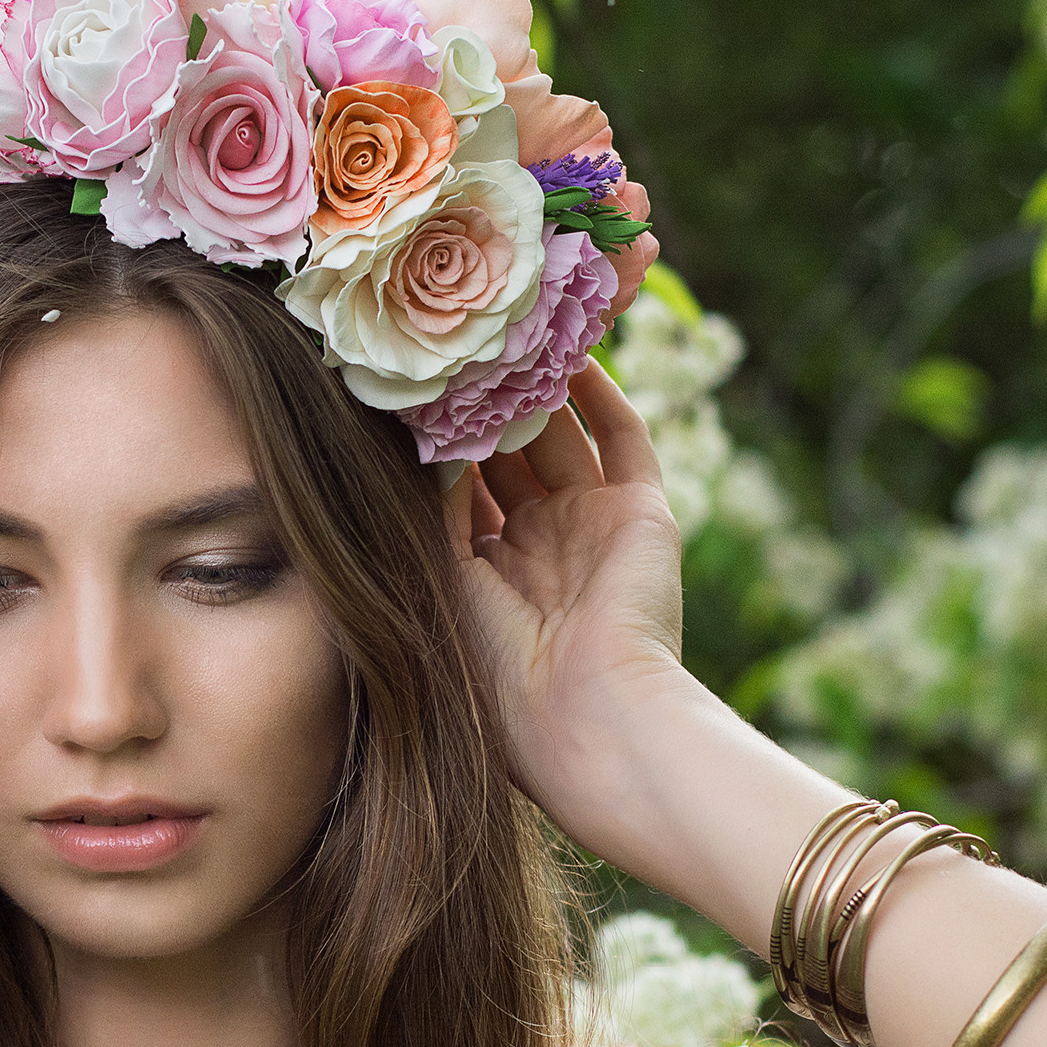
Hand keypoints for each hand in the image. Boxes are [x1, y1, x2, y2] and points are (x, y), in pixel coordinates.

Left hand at [440, 359, 690, 844]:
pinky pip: (622, 436)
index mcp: (481, 577)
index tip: (404, 381)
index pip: (454, 487)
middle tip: (450, 339)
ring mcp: (591, 528)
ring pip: (558, 436)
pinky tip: (565, 347)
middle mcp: (537, 548)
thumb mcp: (436, 578)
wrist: (587, 718)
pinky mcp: (642, 514)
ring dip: (532, 386)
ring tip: (500, 328)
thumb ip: (428, 505)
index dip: (433, 436)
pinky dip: (598, 390)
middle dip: (480, 401)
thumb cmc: (491, 672)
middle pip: (505, 454)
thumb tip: (410, 432)